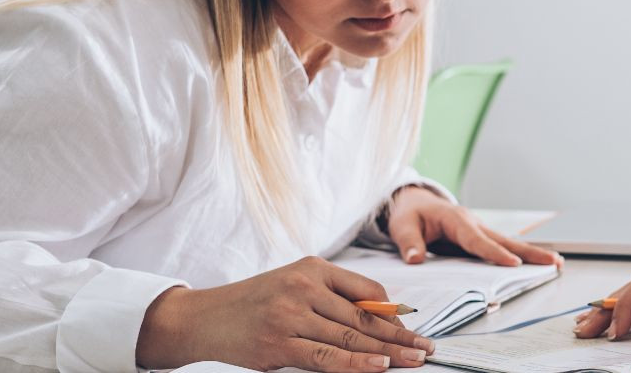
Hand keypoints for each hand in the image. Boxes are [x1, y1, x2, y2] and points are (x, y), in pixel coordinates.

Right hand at [135, 256, 433, 370]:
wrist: (203, 316)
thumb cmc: (255, 303)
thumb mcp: (294, 285)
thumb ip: (333, 297)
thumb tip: (383, 316)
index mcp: (313, 268)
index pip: (369, 291)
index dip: (394, 315)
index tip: (413, 330)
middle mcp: (304, 287)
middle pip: (364, 317)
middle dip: (400, 336)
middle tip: (427, 348)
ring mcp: (290, 316)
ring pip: (349, 338)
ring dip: (387, 353)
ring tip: (413, 360)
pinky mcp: (278, 343)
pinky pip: (326, 357)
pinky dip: (355, 364)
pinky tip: (379, 366)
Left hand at [386, 186, 560, 266]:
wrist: (413, 202)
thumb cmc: (409, 214)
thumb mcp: (402, 227)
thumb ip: (409, 244)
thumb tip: (415, 260)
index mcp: (456, 220)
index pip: (477, 240)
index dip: (495, 253)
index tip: (513, 264)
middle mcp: (473, 223)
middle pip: (504, 240)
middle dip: (529, 252)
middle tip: (553, 261)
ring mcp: (479, 229)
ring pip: (508, 242)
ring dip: (531, 253)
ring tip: (556, 263)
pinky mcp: (480, 236)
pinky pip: (502, 246)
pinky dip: (520, 254)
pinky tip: (536, 264)